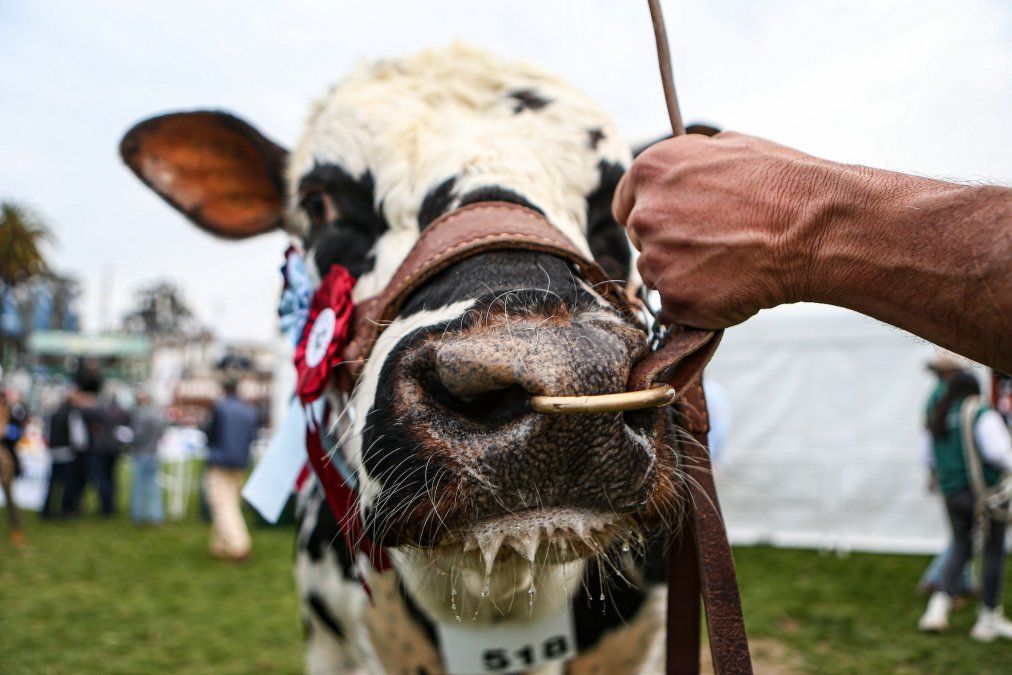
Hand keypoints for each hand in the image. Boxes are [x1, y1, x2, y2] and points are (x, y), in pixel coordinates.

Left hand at [613, 132, 838, 327]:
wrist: (815, 228)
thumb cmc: (781, 185)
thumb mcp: (729, 147)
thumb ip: (687, 163)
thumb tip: (677, 173)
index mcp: (651, 171)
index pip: (626, 206)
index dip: (650, 217)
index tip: (670, 227)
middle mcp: (645, 215)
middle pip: (642, 242)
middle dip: (669, 245)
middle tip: (715, 245)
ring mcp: (657, 260)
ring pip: (657, 275)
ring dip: (683, 275)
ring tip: (729, 264)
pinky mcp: (674, 298)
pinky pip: (675, 307)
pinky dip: (698, 303)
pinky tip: (731, 285)